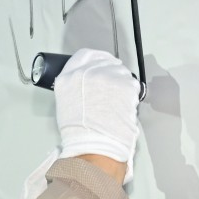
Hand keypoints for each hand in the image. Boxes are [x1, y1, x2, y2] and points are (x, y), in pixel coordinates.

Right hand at [54, 49, 138, 175]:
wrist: (94, 143)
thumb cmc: (79, 132)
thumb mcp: (66, 103)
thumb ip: (75, 87)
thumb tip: (87, 84)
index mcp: (69, 76)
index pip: (84, 56)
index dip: (95, 59)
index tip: (102, 62)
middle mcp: (87, 72)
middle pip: (105, 61)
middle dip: (110, 70)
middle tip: (113, 85)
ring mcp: (107, 76)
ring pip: (120, 70)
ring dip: (121, 81)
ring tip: (118, 99)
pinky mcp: (124, 84)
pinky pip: (131, 82)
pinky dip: (130, 92)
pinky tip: (124, 105)